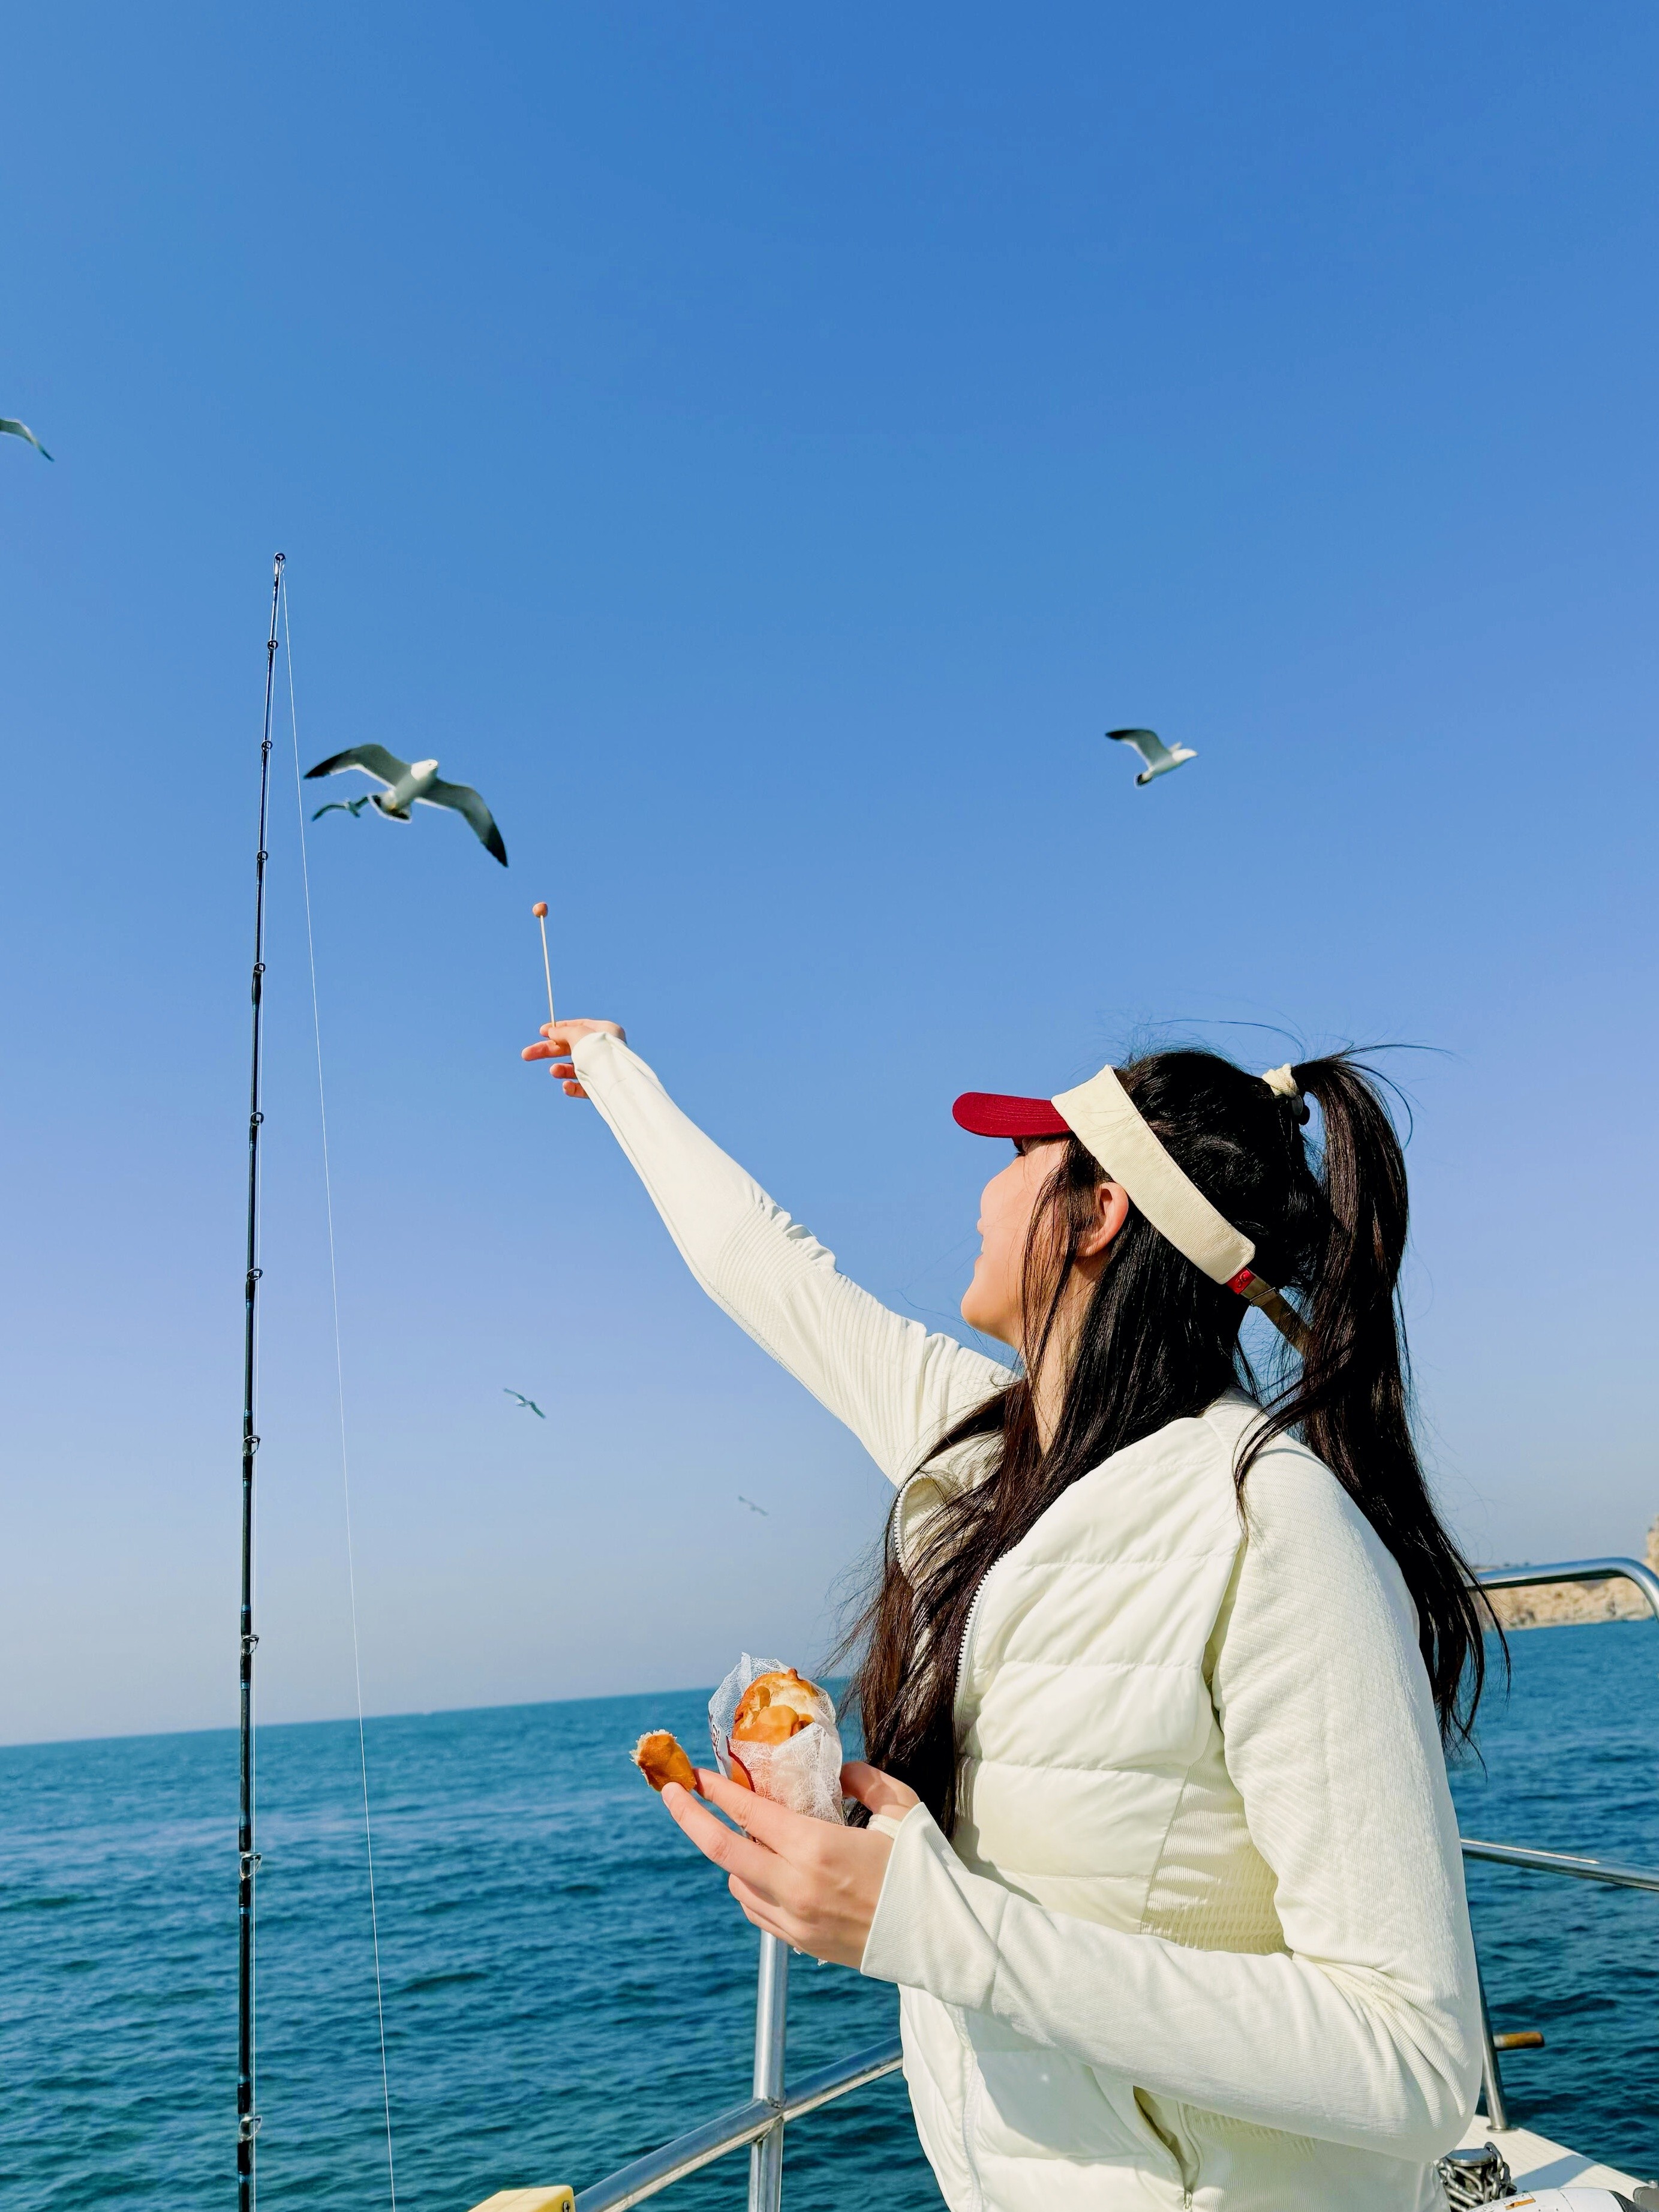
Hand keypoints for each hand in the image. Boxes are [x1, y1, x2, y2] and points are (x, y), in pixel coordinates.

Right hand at [520, 1018, 625, 1097]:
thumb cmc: (599, 1052)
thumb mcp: (578, 1035)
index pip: (579, 1027)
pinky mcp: (601, 1088)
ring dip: (561, 1070)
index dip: (559, 1029)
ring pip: (575, 1068)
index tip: (541, 1032)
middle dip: (548, 1051)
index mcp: (605, 1031)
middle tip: (526, 1055)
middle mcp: (604, 1049)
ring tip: (554, 1071)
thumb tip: (551, 1032)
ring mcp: (602, 1069)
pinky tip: (566, 1087)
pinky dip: (572, 1087)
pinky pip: (583, 1087)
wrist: (617, 1081)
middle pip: (571, 1048)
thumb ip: (563, 1032)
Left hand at [660, 1761, 919, 1968]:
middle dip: (689, 1817)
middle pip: (722, 1850)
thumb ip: (864, 1779)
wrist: (946, 1941)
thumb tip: (837, 1772)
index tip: (693, 1771)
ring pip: (738, 1883)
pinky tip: (764, 1871)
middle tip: (671, 1791)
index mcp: (818, 1848)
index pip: (749, 1814)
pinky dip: (750, 1886)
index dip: (716, 1790)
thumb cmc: (927, 1868)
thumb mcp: (901, 1807)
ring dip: (731, 1855)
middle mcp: (797, 1887)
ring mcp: (796, 1921)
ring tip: (740, 1832)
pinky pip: (758, 1912)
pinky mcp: (804, 1944)